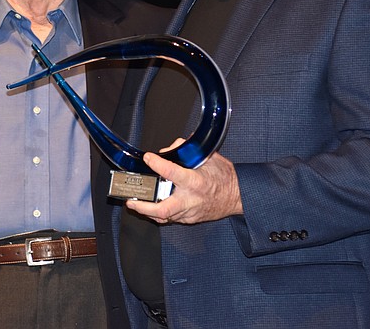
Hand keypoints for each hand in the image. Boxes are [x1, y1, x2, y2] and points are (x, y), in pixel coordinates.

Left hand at [125, 148, 242, 224]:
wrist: (238, 196)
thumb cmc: (225, 177)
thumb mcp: (209, 157)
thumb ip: (187, 151)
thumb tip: (169, 149)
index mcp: (195, 181)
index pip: (172, 172)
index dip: (157, 164)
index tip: (148, 158)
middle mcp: (190, 199)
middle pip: (163, 209)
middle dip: (144, 207)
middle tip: (131, 200)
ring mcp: (189, 212)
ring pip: (164, 217)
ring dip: (147, 211)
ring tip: (135, 204)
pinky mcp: (189, 220)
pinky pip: (170, 219)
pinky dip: (158, 214)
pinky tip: (150, 209)